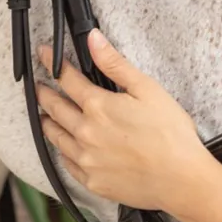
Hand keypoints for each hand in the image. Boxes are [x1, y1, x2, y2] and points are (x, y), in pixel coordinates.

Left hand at [36, 29, 208, 211]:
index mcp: (99, 107)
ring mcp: (86, 160)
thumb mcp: (148, 90)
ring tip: (46, 116)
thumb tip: (94, 40)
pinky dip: (63, 152)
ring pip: (56, 137)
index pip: (67, 79)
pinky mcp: (92, 181)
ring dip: (48, 123)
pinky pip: (67, 164)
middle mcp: (85, 133)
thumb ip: (116, 64)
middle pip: (55, 108)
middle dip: (44, 94)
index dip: (54, 63)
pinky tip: (66, 148)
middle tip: (39, 87)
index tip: (45, 54)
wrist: (181, 179)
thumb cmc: (172, 135)